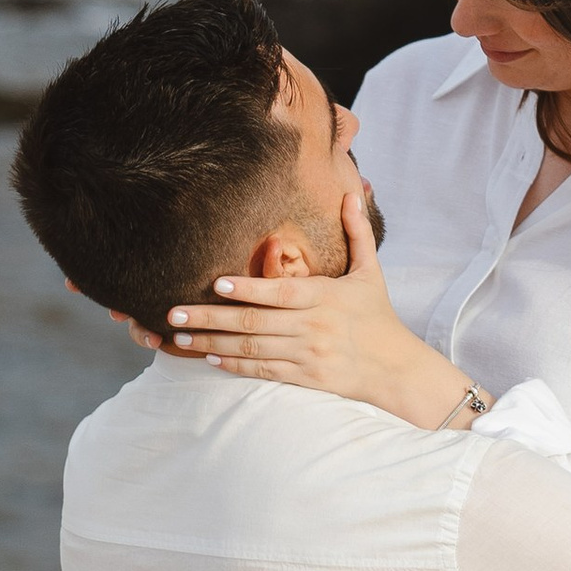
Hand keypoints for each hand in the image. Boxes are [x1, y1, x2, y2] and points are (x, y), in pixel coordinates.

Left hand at [159, 183, 478, 428]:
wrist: (396, 369)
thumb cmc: (378, 315)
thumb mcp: (371, 272)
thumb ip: (358, 232)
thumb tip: (352, 191)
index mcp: (326, 297)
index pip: (281, 291)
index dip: (249, 289)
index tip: (217, 283)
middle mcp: (314, 327)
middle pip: (255, 323)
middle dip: (211, 318)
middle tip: (173, 312)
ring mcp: (307, 356)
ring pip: (252, 350)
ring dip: (212, 343)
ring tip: (180, 337)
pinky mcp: (305, 379)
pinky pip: (263, 372)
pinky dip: (235, 366)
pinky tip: (209, 359)